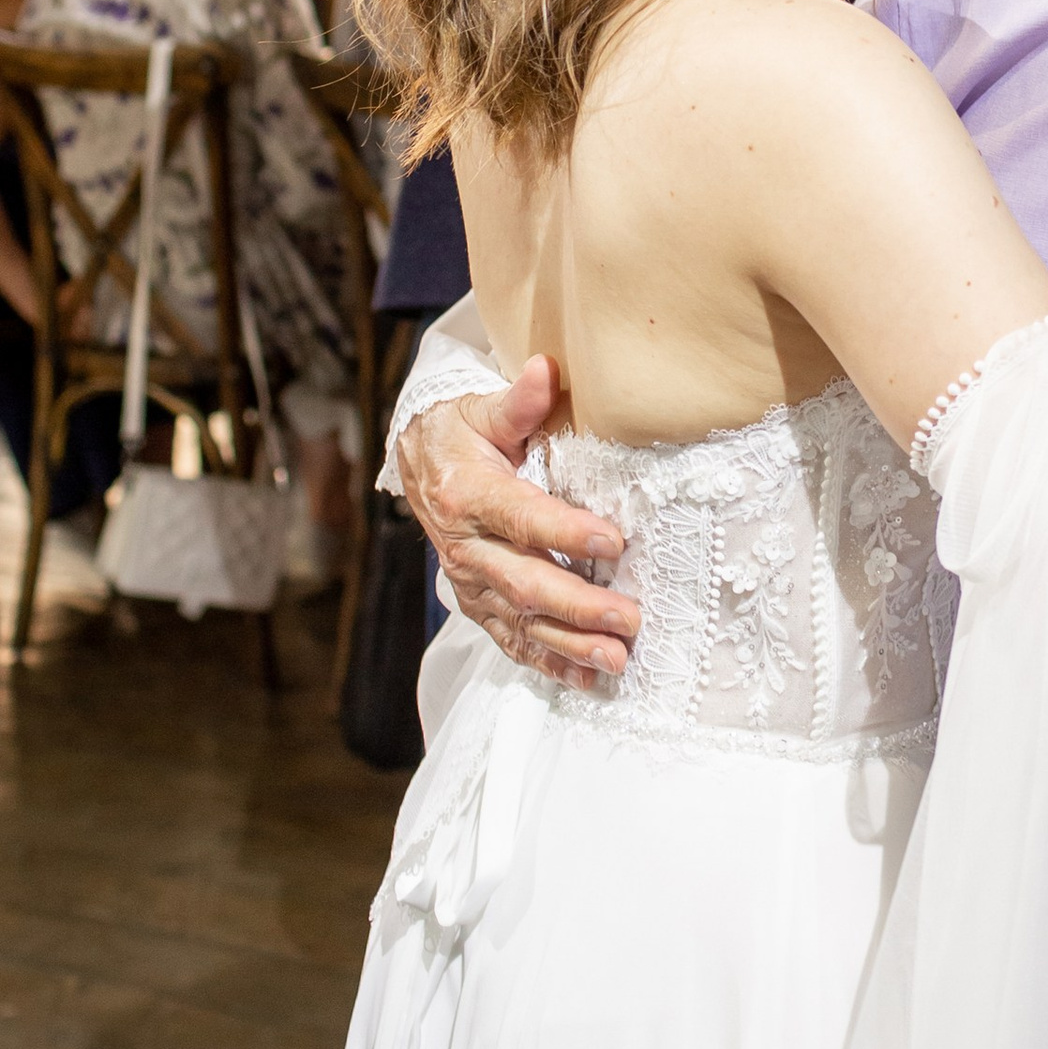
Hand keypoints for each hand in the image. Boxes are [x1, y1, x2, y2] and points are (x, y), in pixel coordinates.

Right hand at [392, 354, 641, 689]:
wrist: (419, 462)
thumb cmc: (461, 432)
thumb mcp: (482, 408)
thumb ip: (518, 402)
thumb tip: (545, 370)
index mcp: (468, 494)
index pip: (522, 518)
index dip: (565, 533)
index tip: (614, 540)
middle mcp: (465, 546)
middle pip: (523, 582)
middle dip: (577, 605)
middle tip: (628, 617)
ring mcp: (469, 581)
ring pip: (520, 620)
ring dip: (570, 643)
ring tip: (617, 659)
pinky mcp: (477, 602)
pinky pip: (511, 639)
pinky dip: (549, 661)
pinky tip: (588, 678)